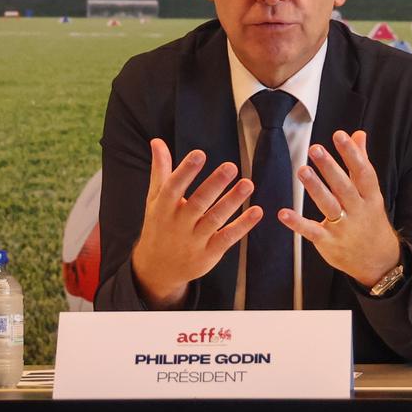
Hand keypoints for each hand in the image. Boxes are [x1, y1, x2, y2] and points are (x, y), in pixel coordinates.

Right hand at [130, 140, 260, 308]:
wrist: (158, 269)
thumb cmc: (159, 226)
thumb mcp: (155, 200)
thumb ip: (161, 171)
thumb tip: (157, 142)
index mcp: (164, 208)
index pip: (174, 187)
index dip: (186, 171)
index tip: (199, 154)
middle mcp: (178, 224)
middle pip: (198, 203)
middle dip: (214, 185)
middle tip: (231, 167)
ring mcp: (194, 240)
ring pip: (215, 219)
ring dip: (232, 201)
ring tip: (248, 183)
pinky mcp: (209, 253)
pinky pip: (227, 238)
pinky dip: (242, 226)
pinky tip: (256, 211)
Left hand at [278, 129, 401, 289]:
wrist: (377, 261)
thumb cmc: (370, 220)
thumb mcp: (371, 193)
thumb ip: (361, 163)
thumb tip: (359, 135)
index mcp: (370, 197)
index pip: (363, 172)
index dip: (352, 154)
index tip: (340, 135)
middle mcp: (358, 211)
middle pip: (344, 187)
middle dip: (330, 168)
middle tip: (315, 149)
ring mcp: (343, 228)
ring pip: (329, 206)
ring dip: (315, 188)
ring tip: (302, 170)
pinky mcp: (328, 243)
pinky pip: (312, 231)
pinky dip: (297, 223)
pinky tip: (283, 213)